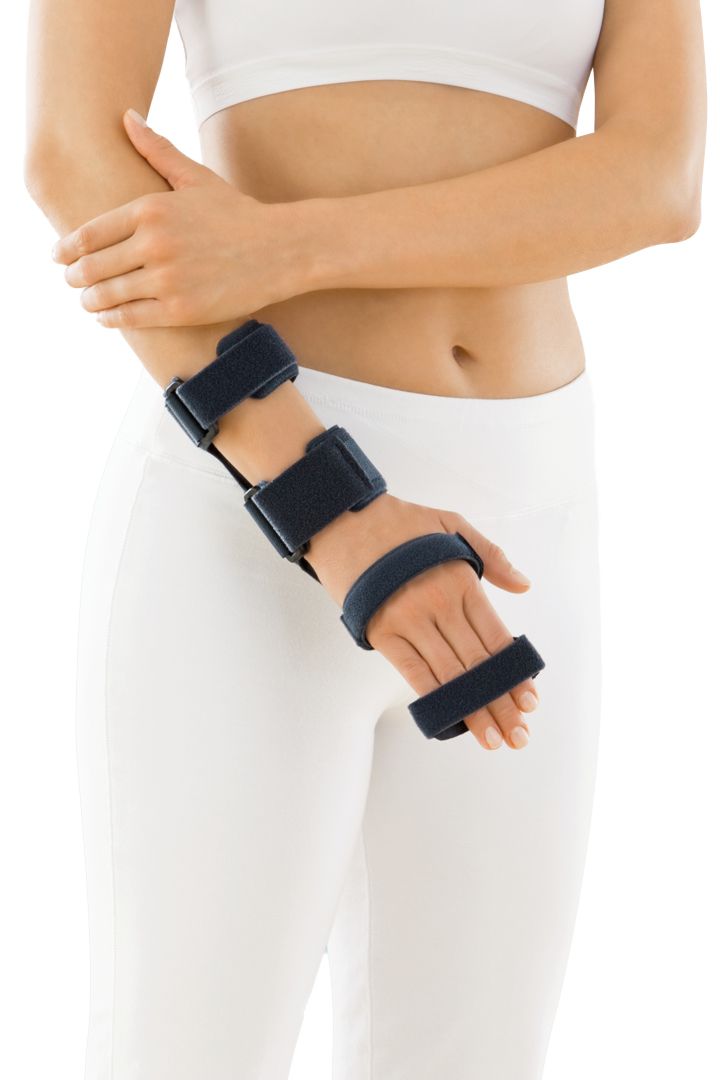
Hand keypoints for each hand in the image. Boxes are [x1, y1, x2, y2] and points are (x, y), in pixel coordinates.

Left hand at [50, 109, 314, 328]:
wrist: (282, 250)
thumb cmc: (239, 215)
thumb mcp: (196, 178)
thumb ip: (156, 151)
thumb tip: (126, 117)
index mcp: (150, 209)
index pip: (89, 234)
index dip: (66, 249)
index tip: (58, 256)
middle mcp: (154, 244)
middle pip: (93, 266)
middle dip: (75, 277)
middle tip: (72, 281)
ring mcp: (167, 279)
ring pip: (108, 295)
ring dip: (90, 301)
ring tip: (88, 302)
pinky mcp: (181, 309)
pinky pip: (131, 317)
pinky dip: (112, 319)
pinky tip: (106, 317)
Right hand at [306, 493, 538, 751]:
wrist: (341, 519)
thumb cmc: (399, 522)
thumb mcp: (452, 524)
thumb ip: (491, 556)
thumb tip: (524, 587)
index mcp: (462, 580)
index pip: (496, 638)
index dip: (515, 673)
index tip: (530, 702)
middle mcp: (439, 604)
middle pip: (478, 664)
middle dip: (501, 702)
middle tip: (519, 735)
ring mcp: (409, 620)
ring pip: (449, 674)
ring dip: (473, 709)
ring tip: (492, 737)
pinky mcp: (381, 632)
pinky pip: (412, 671)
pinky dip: (433, 697)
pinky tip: (451, 718)